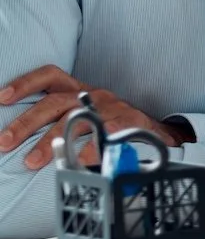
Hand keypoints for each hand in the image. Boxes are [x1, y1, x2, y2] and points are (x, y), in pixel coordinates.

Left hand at [0, 68, 188, 170]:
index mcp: (78, 89)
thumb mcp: (85, 112)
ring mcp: (111, 108)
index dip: (24, 83)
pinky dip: (90, 149)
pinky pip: (106, 135)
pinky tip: (77, 162)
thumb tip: (19, 135)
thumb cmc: (111, 122)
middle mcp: (92, 94)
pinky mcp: (130, 122)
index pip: (49, 75)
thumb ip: (59, 119)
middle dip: (26, 123)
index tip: (2, 98)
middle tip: (5, 142)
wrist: (155, 131)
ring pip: (76, 120)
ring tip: (33, 161)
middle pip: (54, 103)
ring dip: (52, 141)